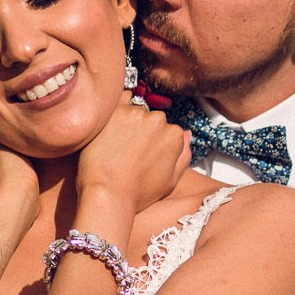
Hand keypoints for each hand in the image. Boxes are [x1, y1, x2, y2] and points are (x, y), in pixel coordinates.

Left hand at [74, 90, 190, 212]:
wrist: (108, 193)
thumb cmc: (137, 193)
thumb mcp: (171, 181)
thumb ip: (183, 156)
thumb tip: (186, 134)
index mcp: (175, 136)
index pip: (167, 130)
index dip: (154, 142)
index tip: (143, 153)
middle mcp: (160, 121)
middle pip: (151, 118)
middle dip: (142, 130)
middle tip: (128, 149)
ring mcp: (138, 114)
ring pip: (135, 110)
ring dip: (128, 121)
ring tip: (115, 143)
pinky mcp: (116, 111)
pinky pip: (119, 100)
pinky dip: (116, 109)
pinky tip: (109, 126)